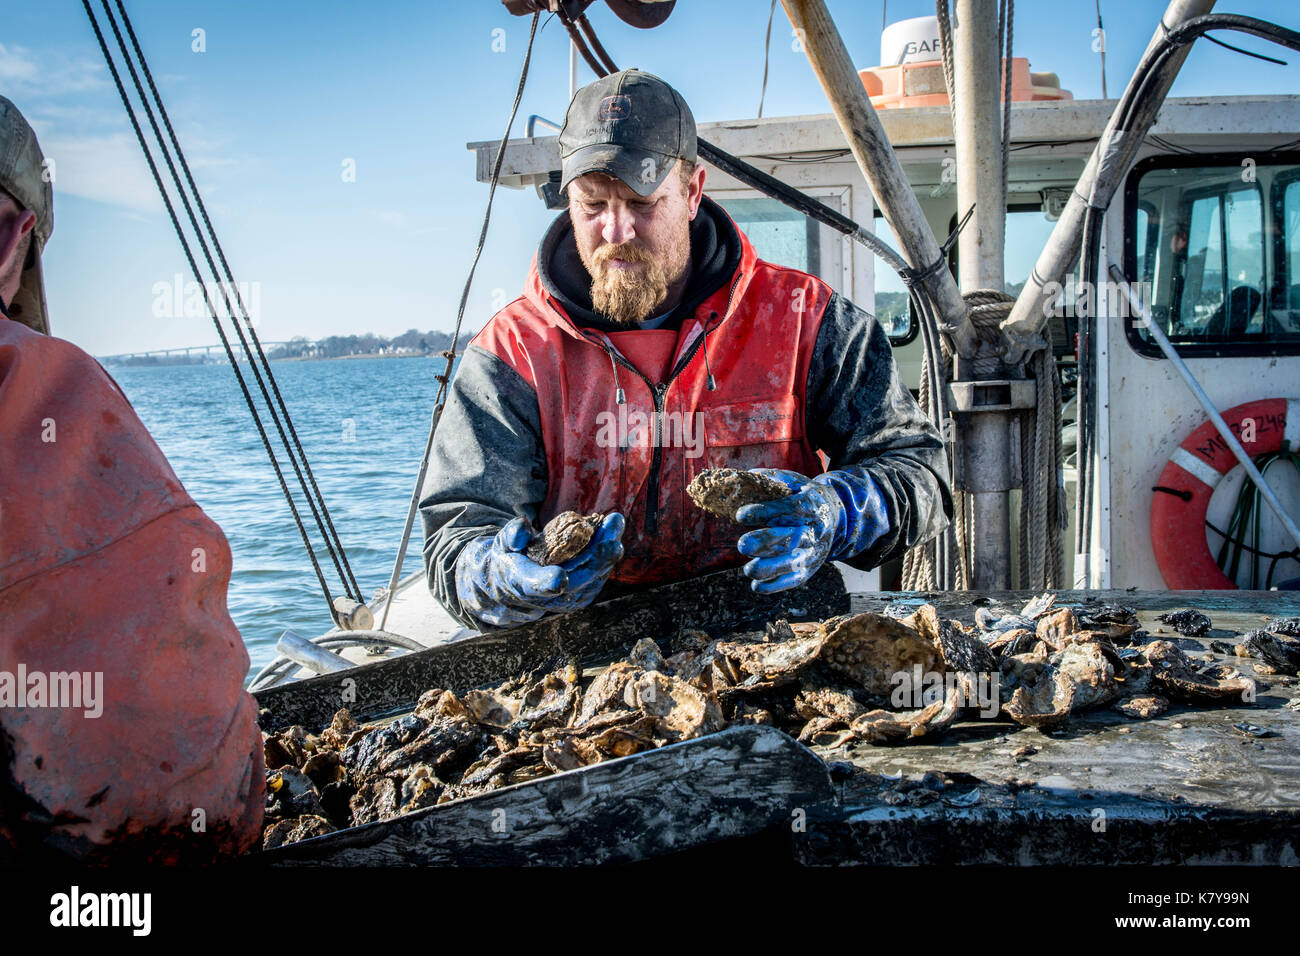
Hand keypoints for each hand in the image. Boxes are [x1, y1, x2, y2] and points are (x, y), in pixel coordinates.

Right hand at [455, 514, 624, 627]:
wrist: (515, 584)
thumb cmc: (509, 558)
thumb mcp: (502, 544)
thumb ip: (511, 535)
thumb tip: (522, 526)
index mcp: (524, 583)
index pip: (536, 586)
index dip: (547, 583)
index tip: (559, 578)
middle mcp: (547, 597)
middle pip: (577, 580)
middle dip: (597, 557)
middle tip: (612, 532)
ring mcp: (567, 600)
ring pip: (593, 578)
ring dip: (607, 552)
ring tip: (614, 524)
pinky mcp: (580, 597)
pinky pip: (597, 577)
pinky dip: (606, 556)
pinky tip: (611, 534)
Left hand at [734, 467, 888, 593]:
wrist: (835, 516)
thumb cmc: (804, 496)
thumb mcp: (794, 482)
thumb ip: (772, 479)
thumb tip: (744, 477)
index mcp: (811, 505)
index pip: (788, 509)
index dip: (764, 512)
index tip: (740, 515)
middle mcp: (815, 530)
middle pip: (791, 538)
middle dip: (765, 543)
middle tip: (742, 545)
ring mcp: (814, 551)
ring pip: (794, 563)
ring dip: (770, 569)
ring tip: (748, 569)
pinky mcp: (810, 568)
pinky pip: (794, 580)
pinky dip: (775, 586)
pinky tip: (757, 585)